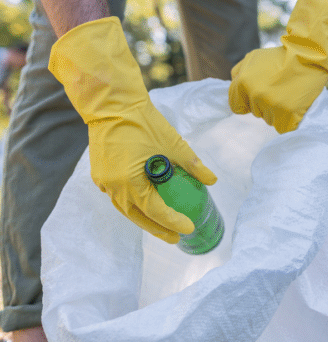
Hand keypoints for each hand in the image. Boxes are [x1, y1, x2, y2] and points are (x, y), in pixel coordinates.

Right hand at [49, 17, 215, 243]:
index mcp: (129, 181)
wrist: (111, 103)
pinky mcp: (100, 175)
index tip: (189, 227)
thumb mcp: (174, 144)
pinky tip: (146, 206)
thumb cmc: (144, 121)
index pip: (155, 211)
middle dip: (158, 229)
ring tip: (163, 227)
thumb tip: (213, 180)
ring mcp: (103, 182)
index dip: (173, 222)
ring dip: (144, 219)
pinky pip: (118, 197)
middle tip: (177, 237)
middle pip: (137, 217)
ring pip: (125, 209)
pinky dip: (133, 205)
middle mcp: (113, 187)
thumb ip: (193, 165)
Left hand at [229, 0, 327, 132]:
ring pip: (269, 120)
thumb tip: (234, 86)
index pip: (236, 106)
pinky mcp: (287, 116)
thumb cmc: (281, 57)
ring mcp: (272, 107)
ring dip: (277, 112)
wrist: (310, 56)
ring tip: (288, 95)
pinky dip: (289, 120)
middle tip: (279, 89)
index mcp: (243, 82)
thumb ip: (238, 72)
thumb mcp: (253, 57)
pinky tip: (294, 106)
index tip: (259, 95)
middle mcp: (256, 96)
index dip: (247, 102)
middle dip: (264, 104)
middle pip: (255, 113)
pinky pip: (282, 127)